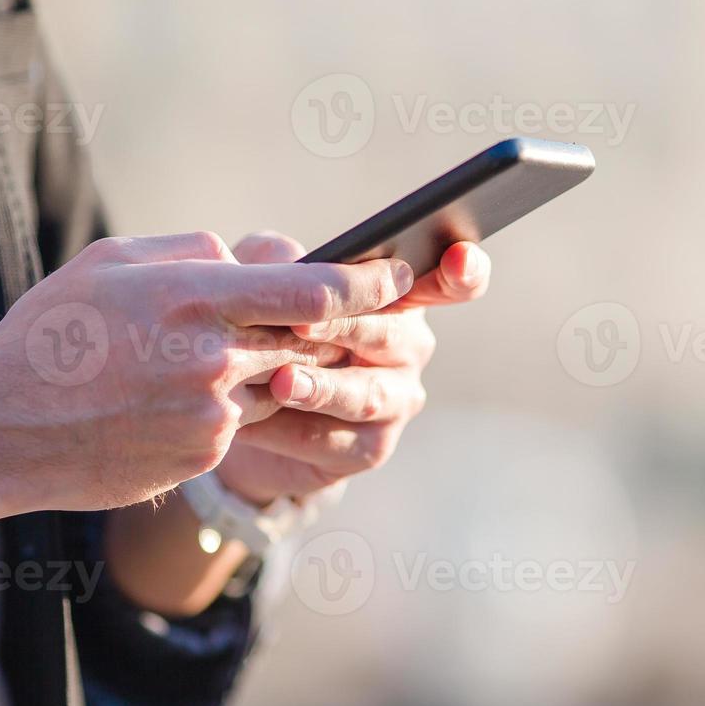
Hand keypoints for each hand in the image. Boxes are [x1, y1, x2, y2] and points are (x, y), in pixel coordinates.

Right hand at [0, 232, 412, 565]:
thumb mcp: (112, 263)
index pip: (315, 289)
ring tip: (215, 357)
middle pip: (311, 339)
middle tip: (355, 316)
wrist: (0, 427)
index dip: (369, 282)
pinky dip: (228, 407)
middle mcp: (216, 357)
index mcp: (196, 296)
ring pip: (278, 382)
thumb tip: (244, 259)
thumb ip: (191, 254)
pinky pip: (241, 424)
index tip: (397, 274)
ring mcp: (214, 414)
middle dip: (335, 328)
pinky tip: (173, 400)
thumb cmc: (51, 333)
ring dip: (270, 368)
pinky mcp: (204, 456)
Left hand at [213, 233, 489, 504]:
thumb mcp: (257, 282)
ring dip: (322, 388)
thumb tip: (284, 257)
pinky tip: (252, 422)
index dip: (462, 271)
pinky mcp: (370, 448)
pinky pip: (332, 440)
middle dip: (344, 326)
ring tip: (282, 382)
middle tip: (300, 320)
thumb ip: (271, 261)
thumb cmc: (261, 329)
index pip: (450, 282)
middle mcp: (409, 347)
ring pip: (365, 393)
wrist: (241, 412)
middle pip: (388, 334)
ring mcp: (397, 400)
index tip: (458, 258)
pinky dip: (289, 429)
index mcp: (398, 295)